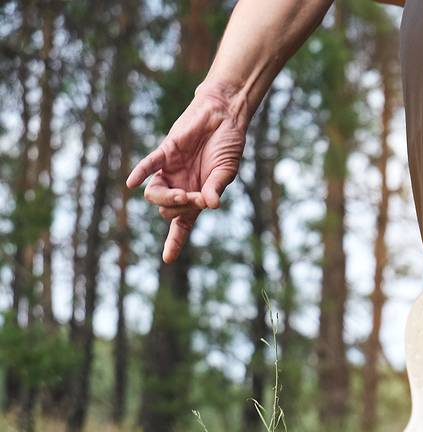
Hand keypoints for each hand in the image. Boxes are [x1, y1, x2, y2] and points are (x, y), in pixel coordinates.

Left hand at [127, 82, 247, 262]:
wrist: (222, 115)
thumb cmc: (227, 146)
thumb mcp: (226, 172)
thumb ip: (216, 187)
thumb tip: (210, 205)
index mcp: (196, 197)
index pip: (183, 225)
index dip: (175, 242)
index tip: (167, 259)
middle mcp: (180, 187)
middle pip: (168, 211)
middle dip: (181, 210)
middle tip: (197, 199)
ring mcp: (171, 171)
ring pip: (156, 194)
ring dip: (169, 199)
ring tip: (184, 194)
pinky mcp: (166, 152)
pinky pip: (149, 166)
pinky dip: (140, 174)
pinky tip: (131, 184)